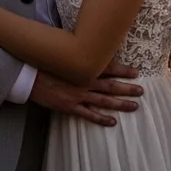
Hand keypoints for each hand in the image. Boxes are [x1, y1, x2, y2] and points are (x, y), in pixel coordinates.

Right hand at [29, 66, 143, 126]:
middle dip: (127, 88)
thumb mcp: (64, 55)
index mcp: (83, 67)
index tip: (136, 72)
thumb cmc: (46, 63)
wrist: (28, 76)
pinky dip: (101, 118)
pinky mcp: (70, 106)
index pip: (108, 68)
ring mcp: (78, 95)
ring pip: (104, 101)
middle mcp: (84, 81)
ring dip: (120, 104)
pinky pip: (88, 114)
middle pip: (111, 86)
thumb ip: (79, 55)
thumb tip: (92, 49)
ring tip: (134, 106)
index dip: (123, 70)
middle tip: (141, 91)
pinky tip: (112, 121)